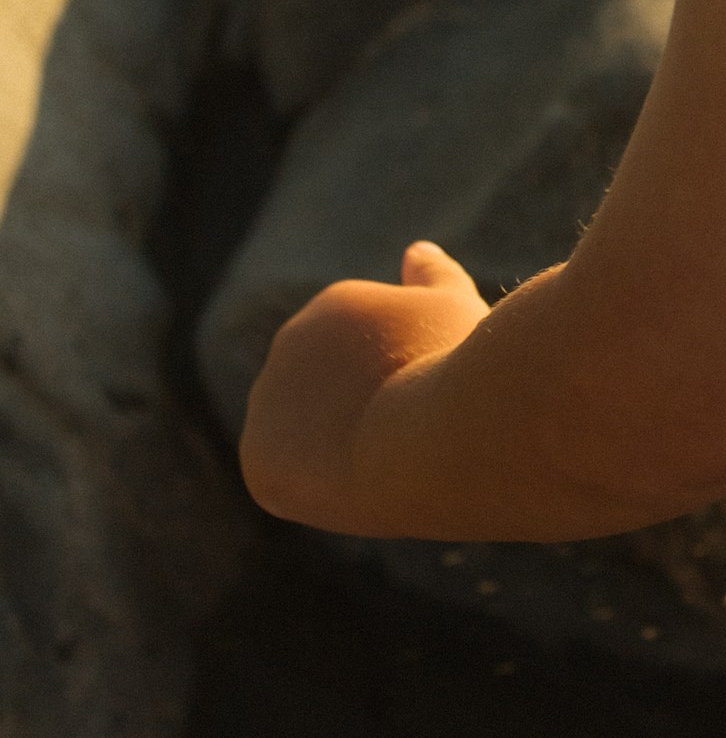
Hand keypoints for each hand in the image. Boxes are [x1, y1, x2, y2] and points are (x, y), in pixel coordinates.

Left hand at [241, 239, 490, 527]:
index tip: (436, 395)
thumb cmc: (455, 369)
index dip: (409, 381)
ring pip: (312, 435)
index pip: (368, 352)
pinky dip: (321, 486)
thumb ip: (434, 277)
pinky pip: (291, 478)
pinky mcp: (259, 462)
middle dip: (371, 409)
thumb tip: (417, 251)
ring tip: (388, 457)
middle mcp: (291, 342)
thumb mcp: (455, 309)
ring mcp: (268, 401)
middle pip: (336, 390)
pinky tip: (360, 484)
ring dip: (342, 447)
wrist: (433, 435)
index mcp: (336, 305)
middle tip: (414, 430)